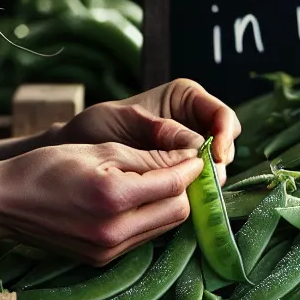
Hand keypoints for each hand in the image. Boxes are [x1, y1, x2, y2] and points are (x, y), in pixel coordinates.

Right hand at [0, 141, 202, 265]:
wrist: (5, 202)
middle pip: (177, 212)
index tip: (196, 154)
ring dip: (167, 203)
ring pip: (162, 227)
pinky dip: (147, 217)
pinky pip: (141, 238)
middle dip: (183, 188)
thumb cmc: (47, 167)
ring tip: (157, 179)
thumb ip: (147, 156)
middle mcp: (115, 232)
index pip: (175, 186)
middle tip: (178, 166)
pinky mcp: (101, 260)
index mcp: (114, 198)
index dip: (191, 168)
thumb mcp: (100, 149)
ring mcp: (108, 250)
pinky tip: (134, 199)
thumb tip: (186, 157)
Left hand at [51, 79, 241, 180]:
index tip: (215, 155)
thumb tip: (195, 144)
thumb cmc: (95, 126)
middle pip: (225, 143)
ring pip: (215, 167)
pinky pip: (197, 183)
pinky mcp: (180, 175)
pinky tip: (182, 200)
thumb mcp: (124, 120)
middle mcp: (193, 123)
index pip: (221, 115)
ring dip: (209, 180)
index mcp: (185, 99)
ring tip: (193, 192)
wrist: (74, 151)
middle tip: (208, 180)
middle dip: (219, 162)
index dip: (224, 135)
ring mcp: (188, 151)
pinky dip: (194, 192)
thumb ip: (159, 129)